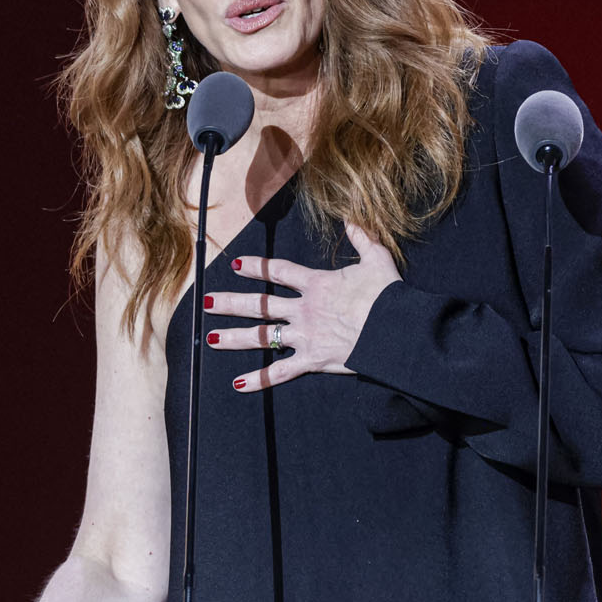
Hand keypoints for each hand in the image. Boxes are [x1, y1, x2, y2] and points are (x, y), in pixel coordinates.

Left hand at [205, 222, 398, 392]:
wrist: (395, 330)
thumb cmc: (388, 296)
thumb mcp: (378, 259)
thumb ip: (362, 237)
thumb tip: (352, 217)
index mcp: (316, 284)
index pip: (279, 271)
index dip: (256, 266)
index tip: (236, 265)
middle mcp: (304, 309)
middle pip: (260, 305)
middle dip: (230, 303)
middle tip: (206, 303)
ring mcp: (305, 335)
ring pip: (262, 337)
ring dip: (235, 338)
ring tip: (212, 339)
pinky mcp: (312, 359)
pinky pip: (281, 372)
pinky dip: (260, 380)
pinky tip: (239, 384)